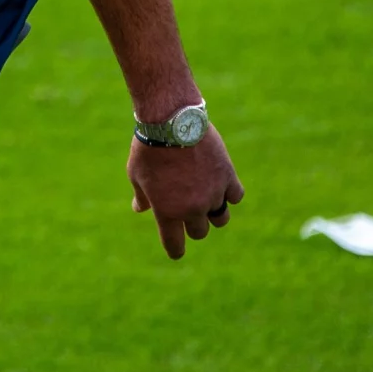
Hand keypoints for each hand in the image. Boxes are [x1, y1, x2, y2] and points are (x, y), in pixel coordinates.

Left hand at [127, 126, 243, 258]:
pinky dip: (229, 193)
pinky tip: (220, 184)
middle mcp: (192, 208)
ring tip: (206, 200)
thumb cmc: (149, 148)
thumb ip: (142, 196)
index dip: (175, 250)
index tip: (176, 250)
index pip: (174, 245)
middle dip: (193, 225)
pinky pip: (235, 196)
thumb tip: (140, 209)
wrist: (172, 121)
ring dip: (213, 213)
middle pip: (199, 232)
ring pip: (221, 218)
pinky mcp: (228, 177)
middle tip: (188, 211)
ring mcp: (212, 194)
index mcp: (167, 212)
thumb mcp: (137, 174)